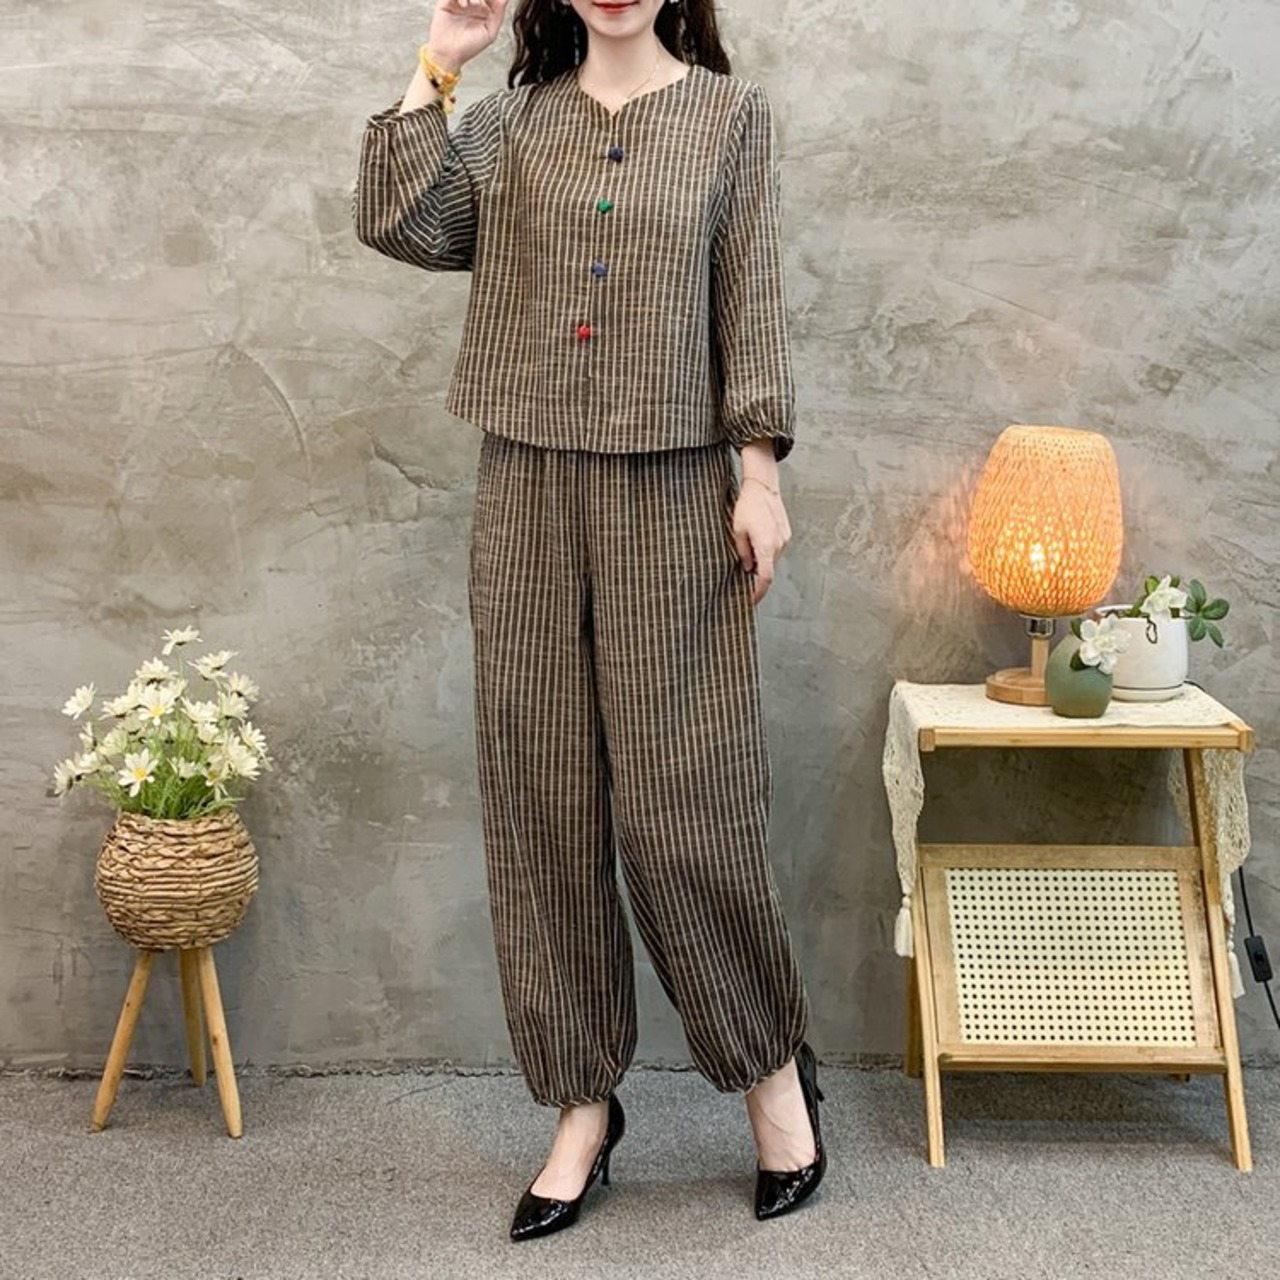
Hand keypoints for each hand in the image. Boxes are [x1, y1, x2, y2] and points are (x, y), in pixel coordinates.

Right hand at [427, 0, 509, 69]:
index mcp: (483, 12)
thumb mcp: (490, 33)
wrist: (449, 53)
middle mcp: (472, 5)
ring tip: (473, 5)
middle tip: (481, 4)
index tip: (490, 6)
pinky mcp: (446, 2)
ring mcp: (459, 2)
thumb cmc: (469, 47)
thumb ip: (499, 14)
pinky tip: (463, 6)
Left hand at [732, 478, 791, 604]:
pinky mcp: (786, 534)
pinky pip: (776, 549)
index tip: (752, 599)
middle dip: (757, 574)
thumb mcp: (738, 531)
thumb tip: (748, 568)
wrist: (763, 487)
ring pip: (772, 559)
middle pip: (768, 569)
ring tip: (748, 547)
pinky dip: (767, 551)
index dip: (759, 592)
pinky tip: (757, 539)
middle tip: (743, 569)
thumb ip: (743, 553)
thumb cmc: (748, 506)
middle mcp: (779, 545)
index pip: (765, 578)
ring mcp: (784, 539)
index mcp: (766, 546)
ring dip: (761, 560)